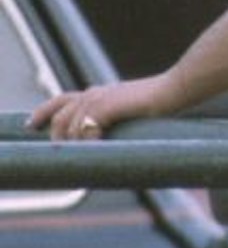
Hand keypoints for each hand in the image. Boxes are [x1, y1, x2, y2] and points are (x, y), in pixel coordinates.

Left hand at [29, 78, 165, 140]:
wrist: (175, 90)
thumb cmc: (162, 103)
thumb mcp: (132, 112)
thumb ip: (117, 122)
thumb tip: (113, 142)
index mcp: (99, 92)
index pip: (61, 100)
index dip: (44, 112)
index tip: (32, 123)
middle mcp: (94, 93)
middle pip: (59, 114)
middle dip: (56, 134)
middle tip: (61, 152)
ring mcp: (99, 98)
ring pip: (71, 124)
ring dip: (74, 142)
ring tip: (83, 157)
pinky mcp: (107, 105)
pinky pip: (85, 127)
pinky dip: (87, 141)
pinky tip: (98, 147)